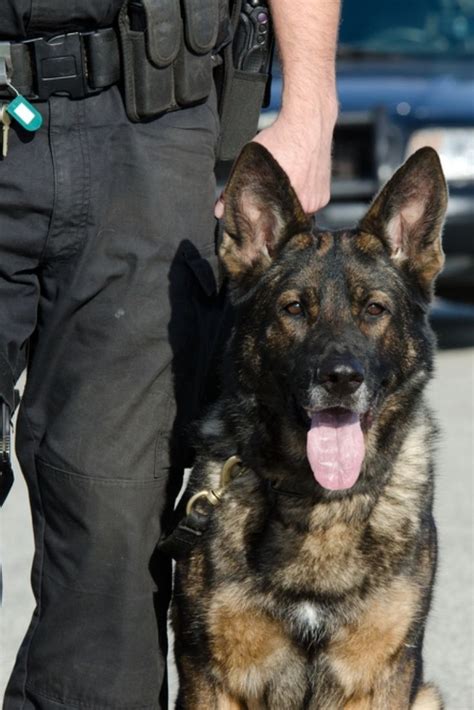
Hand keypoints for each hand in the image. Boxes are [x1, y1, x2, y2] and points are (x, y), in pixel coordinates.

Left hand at [215, 103, 336, 218]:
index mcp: (286, 205)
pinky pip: (310, 204)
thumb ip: (232, 191)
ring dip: (287, 206)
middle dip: (273, 214)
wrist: (309, 122)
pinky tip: (295, 182)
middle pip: (284, 222)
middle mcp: (305, 207)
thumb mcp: (249, 164)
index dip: (261, 224)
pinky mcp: (324, 196)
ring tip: (281, 187)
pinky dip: (301, 197)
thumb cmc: (279, 140)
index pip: (270, 226)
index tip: (256, 220)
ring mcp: (317, 202)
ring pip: (297, 214)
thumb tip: (219, 211)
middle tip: (267, 199)